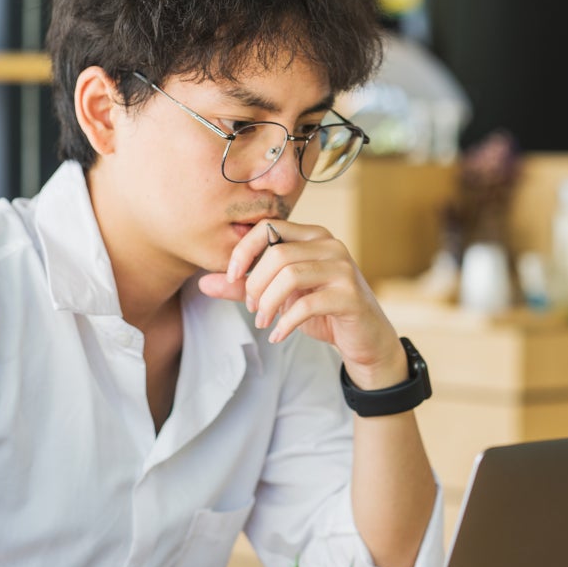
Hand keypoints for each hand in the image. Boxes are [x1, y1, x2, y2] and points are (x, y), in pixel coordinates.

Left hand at [196, 221, 407, 389]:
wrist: (364, 340)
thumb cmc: (323, 312)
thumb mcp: (280, 297)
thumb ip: (245, 288)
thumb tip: (203, 283)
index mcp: (312, 236)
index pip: (268, 227)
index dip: (244, 251)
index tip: (232, 277)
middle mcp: (330, 245)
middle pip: (277, 254)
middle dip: (255, 285)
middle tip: (253, 309)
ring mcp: (343, 269)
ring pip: (290, 276)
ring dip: (268, 304)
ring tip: (264, 321)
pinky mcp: (350, 296)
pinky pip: (306, 304)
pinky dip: (285, 322)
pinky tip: (278, 334)